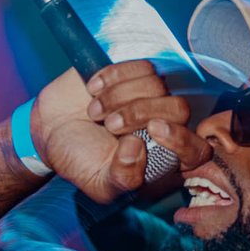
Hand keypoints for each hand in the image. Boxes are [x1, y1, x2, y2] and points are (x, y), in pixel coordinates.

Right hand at [38, 61, 209, 200]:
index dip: (182, 139)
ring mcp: (153, 98)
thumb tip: (138, 148)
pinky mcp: (136, 74)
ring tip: (94, 112)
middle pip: (179, 109)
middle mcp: (165, 127)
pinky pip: (141, 67)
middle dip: (141, 113)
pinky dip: (113, 77)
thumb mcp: (98, 183)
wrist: (50, 130)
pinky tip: (93, 89)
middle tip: (110, 125)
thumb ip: (123, 178)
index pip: (198, 151)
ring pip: (158, 85)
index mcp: (165, 160)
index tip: (154, 130)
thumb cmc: (79, 160)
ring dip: (118, 98)